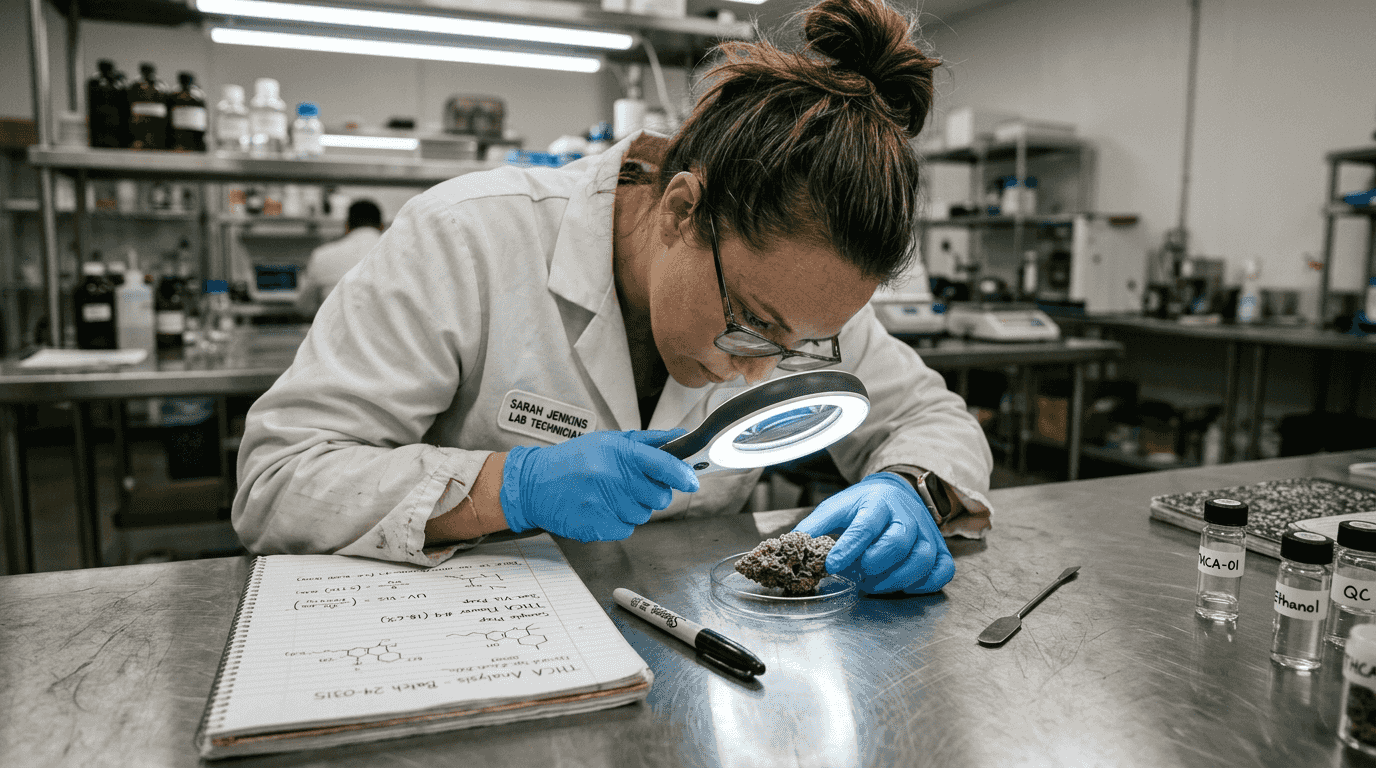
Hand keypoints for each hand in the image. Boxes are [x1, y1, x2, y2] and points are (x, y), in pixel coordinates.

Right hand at [500, 430, 698, 541]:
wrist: (534, 485)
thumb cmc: (572, 461)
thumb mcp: (607, 442)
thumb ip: (647, 441)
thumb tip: (680, 435)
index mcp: (618, 453)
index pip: (662, 464)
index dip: (682, 475)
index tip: (692, 481)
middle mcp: (612, 478)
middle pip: (659, 497)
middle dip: (652, 493)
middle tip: (630, 485)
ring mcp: (604, 504)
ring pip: (643, 515)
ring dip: (633, 508)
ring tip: (609, 495)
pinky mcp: (596, 526)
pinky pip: (626, 530)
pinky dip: (618, 522)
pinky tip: (601, 509)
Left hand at [793, 472, 953, 593]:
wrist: (898, 492)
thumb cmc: (864, 505)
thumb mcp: (837, 507)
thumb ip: (816, 526)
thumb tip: (792, 546)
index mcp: (878, 503)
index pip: (865, 525)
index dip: (849, 548)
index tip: (832, 565)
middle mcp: (906, 516)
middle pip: (899, 542)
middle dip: (875, 564)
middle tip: (857, 575)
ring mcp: (927, 534)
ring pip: (922, 559)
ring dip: (896, 579)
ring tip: (873, 585)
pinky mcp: (941, 550)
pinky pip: (942, 571)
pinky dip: (925, 583)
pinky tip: (902, 586)